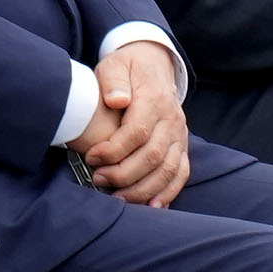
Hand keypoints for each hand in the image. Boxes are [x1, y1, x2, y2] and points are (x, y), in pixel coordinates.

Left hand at [75, 41, 189, 203]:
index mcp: (154, 99)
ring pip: (167, 169)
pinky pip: (180, 173)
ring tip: (117, 198)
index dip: (114, 150)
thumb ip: (114, 81)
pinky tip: (151, 206)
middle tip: (97, 179)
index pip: (137, 132)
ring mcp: (179, 135)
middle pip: (152, 156)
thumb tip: (116, 101)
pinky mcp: (182, 146)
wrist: (155, 65)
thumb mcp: (116, 65)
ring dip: (142, 188)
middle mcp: (172, 119)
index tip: (91, 157)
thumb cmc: (129, 68)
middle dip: (123, 173)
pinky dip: (168, 192)